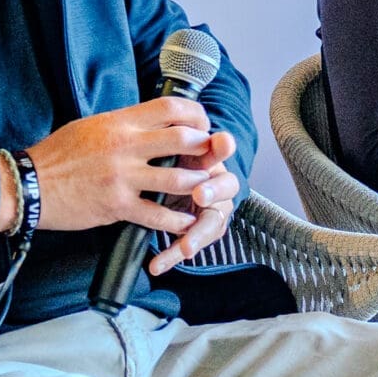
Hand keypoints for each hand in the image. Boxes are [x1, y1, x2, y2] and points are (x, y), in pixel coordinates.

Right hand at [26, 98, 230, 236]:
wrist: (28, 185)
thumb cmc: (58, 155)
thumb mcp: (91, 126)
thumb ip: (123, 123)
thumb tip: (151, 119)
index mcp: (119, 122)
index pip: (170, 107)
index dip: (195, 114)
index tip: (202, 124)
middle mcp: (125, 146)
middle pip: (184, 139)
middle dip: (205, 149)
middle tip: (210, 157)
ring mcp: (123, 177)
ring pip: (179, 178)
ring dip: (199, 185)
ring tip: (204, 189)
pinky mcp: (118, 205)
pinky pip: (159, 215)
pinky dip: (178, 220)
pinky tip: (186, 221)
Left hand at [148, 130, 240, 274]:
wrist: (150, 185)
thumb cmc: (161, 160)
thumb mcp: (164, 145)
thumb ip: (171, 131)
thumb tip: (177, 112)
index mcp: (206, 156)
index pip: (222, 149)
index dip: (222, 147)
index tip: (219, 142)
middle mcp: (214, 183)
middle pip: (227, 187)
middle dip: (214, 190)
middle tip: (200, 194)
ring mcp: (209, 209)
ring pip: (213, 222)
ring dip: (198, 234)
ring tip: (185, 247)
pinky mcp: (195, 231)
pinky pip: (188, 243)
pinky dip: (173, 255)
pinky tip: (158, 264)